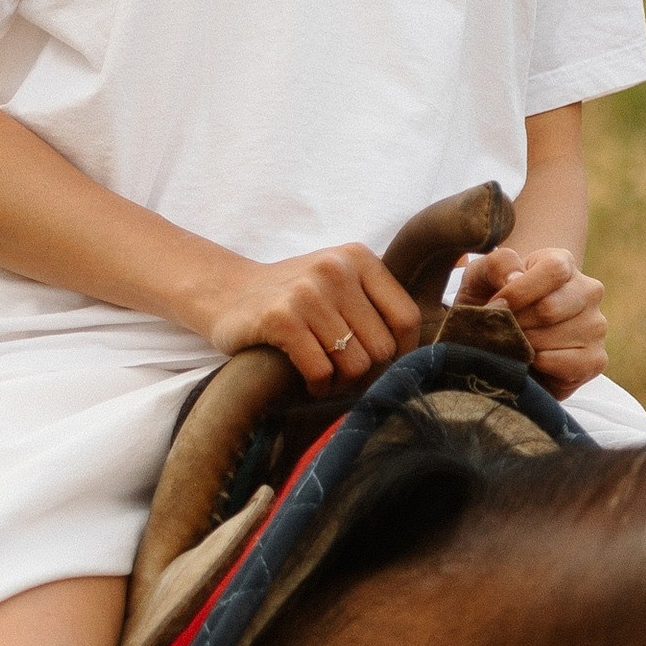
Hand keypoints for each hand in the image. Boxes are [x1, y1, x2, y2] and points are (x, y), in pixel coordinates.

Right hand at [203, 243, 421, 391]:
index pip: (406, 318)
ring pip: (354, 364)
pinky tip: (309, 382)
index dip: (402, 353)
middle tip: (346, 377)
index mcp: (358, 258)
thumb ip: (375, 304)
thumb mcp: (338, 282)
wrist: (226, 293)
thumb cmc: (293, 296)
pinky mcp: (281, 318)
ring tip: (327, 378)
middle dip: (367, 373)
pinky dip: (318, 387)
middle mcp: (335, 269)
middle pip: (382, 347)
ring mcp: (307, 292)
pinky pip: (321, 370)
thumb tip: (419, 356)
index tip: (385, 367)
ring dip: (342, 384)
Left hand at [459, 241, 607, 396]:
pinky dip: (541, 365)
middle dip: (517, 323)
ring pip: (554, 338)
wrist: (502, 339)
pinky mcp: (596, 358)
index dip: (519, 291)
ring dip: (525, 346)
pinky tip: (531, 360)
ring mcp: (596, 325)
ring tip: (515, 344)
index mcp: (562, 263)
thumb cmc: (492, 302)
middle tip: (503, 329)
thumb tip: (515, 279)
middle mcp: (588, 290)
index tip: (495, 305)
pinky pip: (569, 364)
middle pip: (550, 309)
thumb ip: (498, 264)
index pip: (553, 271)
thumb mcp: (483, 276)